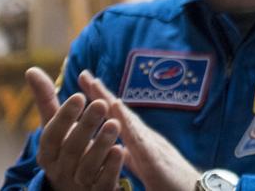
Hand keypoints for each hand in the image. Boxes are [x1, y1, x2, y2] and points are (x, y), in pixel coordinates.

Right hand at [25, 66, 124, 190]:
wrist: (75, 187)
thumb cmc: (65, 147)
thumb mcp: (55, 126)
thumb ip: (46, 100)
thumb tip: (31, 69)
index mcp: (48, 152)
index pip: (51, 135)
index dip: (63, 117)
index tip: (79, 95)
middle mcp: (60, 169)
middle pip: (71, 149)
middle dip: (85, 126)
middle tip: (100, 104)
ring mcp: (79, 183)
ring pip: (87, 167)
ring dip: (101, 144)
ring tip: (115, 124)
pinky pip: (103, 182)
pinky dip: (112, 167)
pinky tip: (122, 150)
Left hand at [78, 71, 201, 190]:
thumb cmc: (171, 183)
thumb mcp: (146, 167)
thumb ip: (133, 157)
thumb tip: (119, 148)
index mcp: (139, 142)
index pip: (116, 118)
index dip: (101, 101)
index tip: (85, 84)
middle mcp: (145, 138)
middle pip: (120, 112)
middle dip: (101, 93)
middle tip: (84, 74)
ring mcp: (151, 145)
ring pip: (127, 119)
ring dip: (110, 102)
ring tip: (95, 85)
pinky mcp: (155, 158)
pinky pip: (138, 137)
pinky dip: (126, 121)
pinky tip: (116, 109)